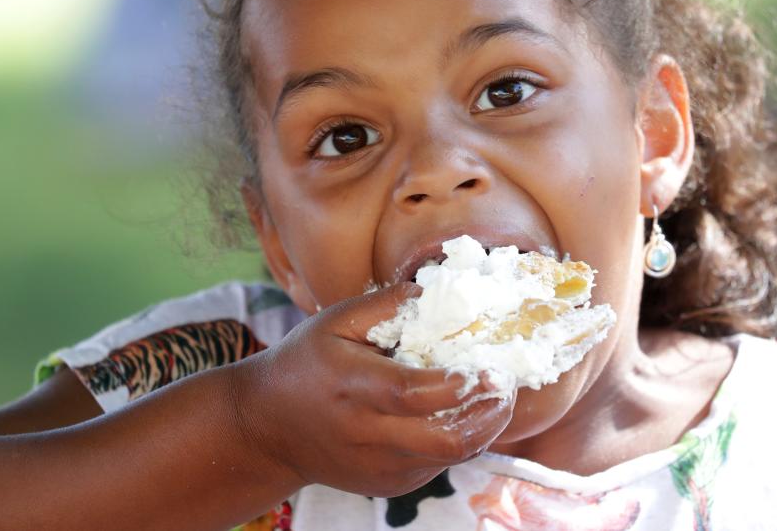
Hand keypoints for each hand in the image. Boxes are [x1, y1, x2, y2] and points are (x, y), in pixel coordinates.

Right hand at [231, 283, 513, 496]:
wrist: (268, 429)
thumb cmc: (306, 364)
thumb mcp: (335, 321)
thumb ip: (386, 305)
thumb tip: (436, 292)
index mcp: (354, 388)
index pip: (418, 393)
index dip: (463, 384)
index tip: (494, 368)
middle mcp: (368, 436)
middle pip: (445, 439)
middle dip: (490, 415)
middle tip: (508, 387)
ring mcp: (380, 467)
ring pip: (450, 457)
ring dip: (483, 428)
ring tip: (498, 398)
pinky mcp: (388, 485)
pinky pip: (437, 465)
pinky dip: (458, 440)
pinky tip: (463, 414)